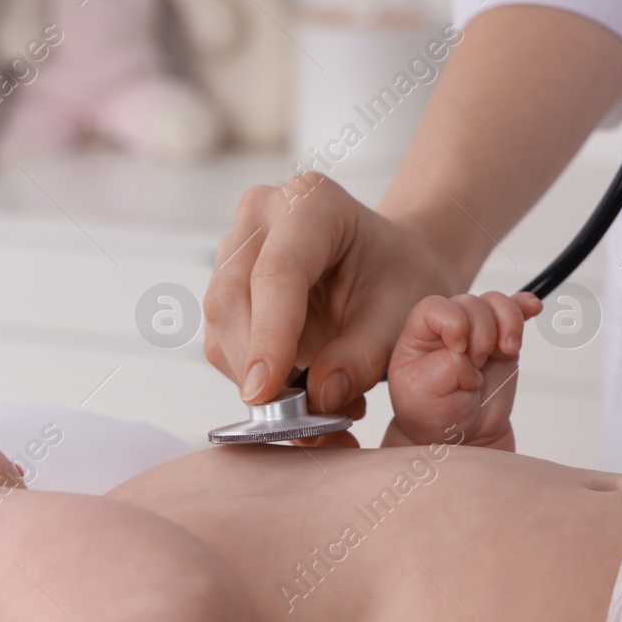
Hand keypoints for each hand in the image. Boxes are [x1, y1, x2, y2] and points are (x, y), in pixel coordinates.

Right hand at [202, 173, 462, 437]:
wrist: (392, 265)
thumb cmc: (402, 277)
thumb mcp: (402, 315)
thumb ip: (363, 356)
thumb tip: (318, 397)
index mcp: (312, 204)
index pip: (276, 274)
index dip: (267, 336)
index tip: (265, 393)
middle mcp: (260, 218)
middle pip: (230, 299)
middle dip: (254, 366)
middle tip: (291, 417)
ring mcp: (235, 250)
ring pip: (219, 326)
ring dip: (253, 377)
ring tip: (310, 403)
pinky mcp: (225, 287)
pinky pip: (222, 343)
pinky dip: (251, 376)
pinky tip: (293, 386)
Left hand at [385, 292, 540, 448]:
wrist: (463, 435)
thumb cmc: (433, 413)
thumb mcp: (424, 393)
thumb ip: (445, 366)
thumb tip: (470, 354)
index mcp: (418, 337)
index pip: (435, 307)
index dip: (454, 322)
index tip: (459, 350)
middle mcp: (447, 328)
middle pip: (471, 303)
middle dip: (481, 334)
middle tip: (476, 366)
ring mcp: (477, 332)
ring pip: (496, 303)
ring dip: (507, 324)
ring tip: (505, 351)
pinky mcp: (502, 341)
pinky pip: (515, 312)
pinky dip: (525, 306)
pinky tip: (533, 309)